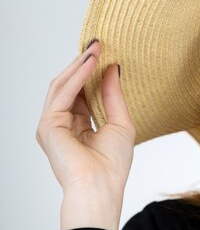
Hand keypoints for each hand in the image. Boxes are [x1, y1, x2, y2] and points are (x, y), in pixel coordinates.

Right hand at [36, 40, 134, 229]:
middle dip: (83, 63)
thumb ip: (114, 95)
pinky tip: (91, 63)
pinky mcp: (48, 125)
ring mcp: (52, 125)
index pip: (81, 92)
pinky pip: (63, 94)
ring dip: (79, 65)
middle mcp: (62, 124)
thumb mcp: (121, 122)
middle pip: (69, 86)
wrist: (101, 186)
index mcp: (78, 126)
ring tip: (96, 48)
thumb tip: (113, 68)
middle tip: (98, 43)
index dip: (91, 71)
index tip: (104, 52)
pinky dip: (77, 76)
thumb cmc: (112, 164)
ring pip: (62, 86)